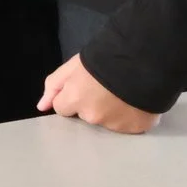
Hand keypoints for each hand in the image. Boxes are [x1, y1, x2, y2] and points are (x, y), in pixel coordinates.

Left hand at [38, 55, 159, 133]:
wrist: (146, 58)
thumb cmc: (106, 58)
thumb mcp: (73, 66)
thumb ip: (54, 86)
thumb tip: (41, 107)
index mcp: (75, 99)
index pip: (62, 108)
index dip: (72, 96)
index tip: (84, 87)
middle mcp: (93, 117)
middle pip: (85, 115)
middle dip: (92, 104)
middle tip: (106, 87)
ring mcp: (116, 125)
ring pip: (107, 122)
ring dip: (111, 111)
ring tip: (123, 92)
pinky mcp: (136, 129)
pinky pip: (127, 126)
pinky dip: (130, 116)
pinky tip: (136, 101)